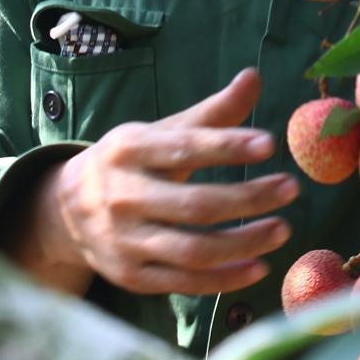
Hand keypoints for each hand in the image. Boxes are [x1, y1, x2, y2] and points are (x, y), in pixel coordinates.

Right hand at [26, 67, 299, 296]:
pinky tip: (258, 266)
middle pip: (194, 205)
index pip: (183, 148)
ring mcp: (125, 242)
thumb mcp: (161, 132)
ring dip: (244, 243)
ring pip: (193, 250)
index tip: (269, 143)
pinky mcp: (133, 276)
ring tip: (282, 229)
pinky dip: (224, 278)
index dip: (226, 146)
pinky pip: (185, 282)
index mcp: (128, 150)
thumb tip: (254, 76)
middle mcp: (122, 197)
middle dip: (248, 198)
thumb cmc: (131, 162)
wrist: (68, 209)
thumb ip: (211, 113)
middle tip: (291, 188)